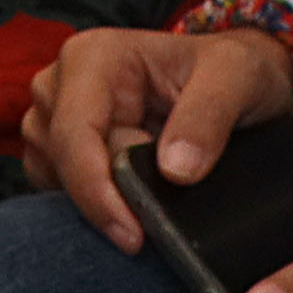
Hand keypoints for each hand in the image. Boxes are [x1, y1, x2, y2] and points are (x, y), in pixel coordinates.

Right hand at [24, 22, 292, 251]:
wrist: (236, 80)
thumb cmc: (231, 69)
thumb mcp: (237, 75)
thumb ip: (208, 115)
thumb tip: (175, 171)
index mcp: (93, 57)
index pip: (73, 134)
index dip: (97, 190)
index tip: (134, 236)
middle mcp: (61, 86)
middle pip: (65, 164)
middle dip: (116, 196)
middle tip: (168, 205)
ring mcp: (55, 121)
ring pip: (61, 184)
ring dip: (111, 201)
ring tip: (162, 185)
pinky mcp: (60, 154)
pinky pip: (63, 195)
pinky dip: (102, 206)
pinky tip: (140, 194)